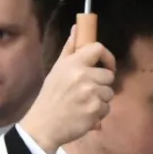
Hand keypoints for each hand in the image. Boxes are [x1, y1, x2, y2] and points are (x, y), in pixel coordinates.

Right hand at [19, 26, 117, 153]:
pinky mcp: (95, 109)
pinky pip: (107, 108)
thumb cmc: (50, 97)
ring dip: (100, 100)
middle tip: (86, 92)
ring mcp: (90, 93)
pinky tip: (84, 114)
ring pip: (109, 93)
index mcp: (73, 64)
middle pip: (108, 75)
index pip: (98, 49)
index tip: (106, 65)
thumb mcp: (56, 70)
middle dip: (101, 84)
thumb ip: (69, 50)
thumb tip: (77, 27)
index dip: (107, 57)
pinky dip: (98, 113)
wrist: (43, 125)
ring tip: (83, 104)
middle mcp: (83, 76)